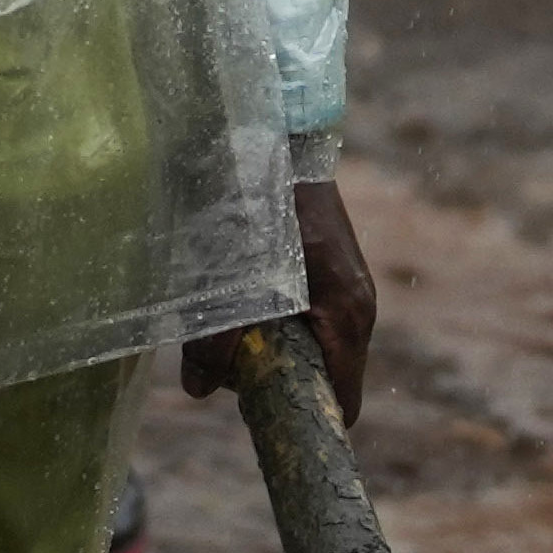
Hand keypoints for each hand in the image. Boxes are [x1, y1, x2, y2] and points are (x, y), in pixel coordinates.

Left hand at [183, 179, 379, 419]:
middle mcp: (356, 307)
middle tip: (225, 366)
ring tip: (222, 324)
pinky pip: (304, 319)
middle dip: (275, 380)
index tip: (261, 420)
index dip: (306, 419)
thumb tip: (196, 391)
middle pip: (323, 378)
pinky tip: (233, 300)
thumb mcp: (231, 274)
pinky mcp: (328, 273)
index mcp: (346, 315)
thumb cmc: (257, 201)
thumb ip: (214, 336)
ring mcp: (346, 289)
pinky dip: (270, 321)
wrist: (276, 133)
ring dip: (267, 347)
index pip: (342, 402)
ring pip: (309, 347)